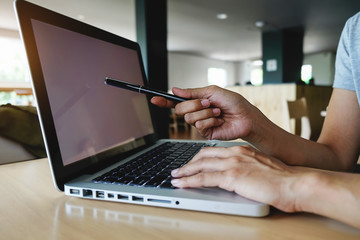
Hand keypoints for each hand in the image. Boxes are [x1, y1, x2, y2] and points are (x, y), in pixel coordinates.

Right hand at [151, 85, 261, 139]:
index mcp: (197, 101)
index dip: (165, 101)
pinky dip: (210, 121)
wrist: (246, 118)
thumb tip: (175, 89)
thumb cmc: (234, 103)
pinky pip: (199, 125)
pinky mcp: (205, 133)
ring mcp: (200, 123)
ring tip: (217, 112)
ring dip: (205, 112)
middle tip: (207, 103)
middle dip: (193, 104)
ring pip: (189, 118)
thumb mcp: (212, 92)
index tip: (154, 98)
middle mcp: (196, 112)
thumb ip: (192, 92)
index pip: (176, 102)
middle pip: (180, 109)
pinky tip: (218, 121)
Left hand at [171, 145, 302, 211]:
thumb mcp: (262, 168)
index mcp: (242, 151)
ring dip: (184, 172)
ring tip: (175, 177)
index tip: (192, 162)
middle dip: (189, 163)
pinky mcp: (232, 177)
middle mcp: (235, 154)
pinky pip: (204, 178)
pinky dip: (189, 181)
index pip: (214, 150)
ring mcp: (232, 164)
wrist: (294, 183)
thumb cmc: (283, 179)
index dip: (200, 157)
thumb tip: (241, 175)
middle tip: (179, 169)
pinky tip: (181, 184)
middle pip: (203, 155)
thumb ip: (248, 168)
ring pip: (200, 165)